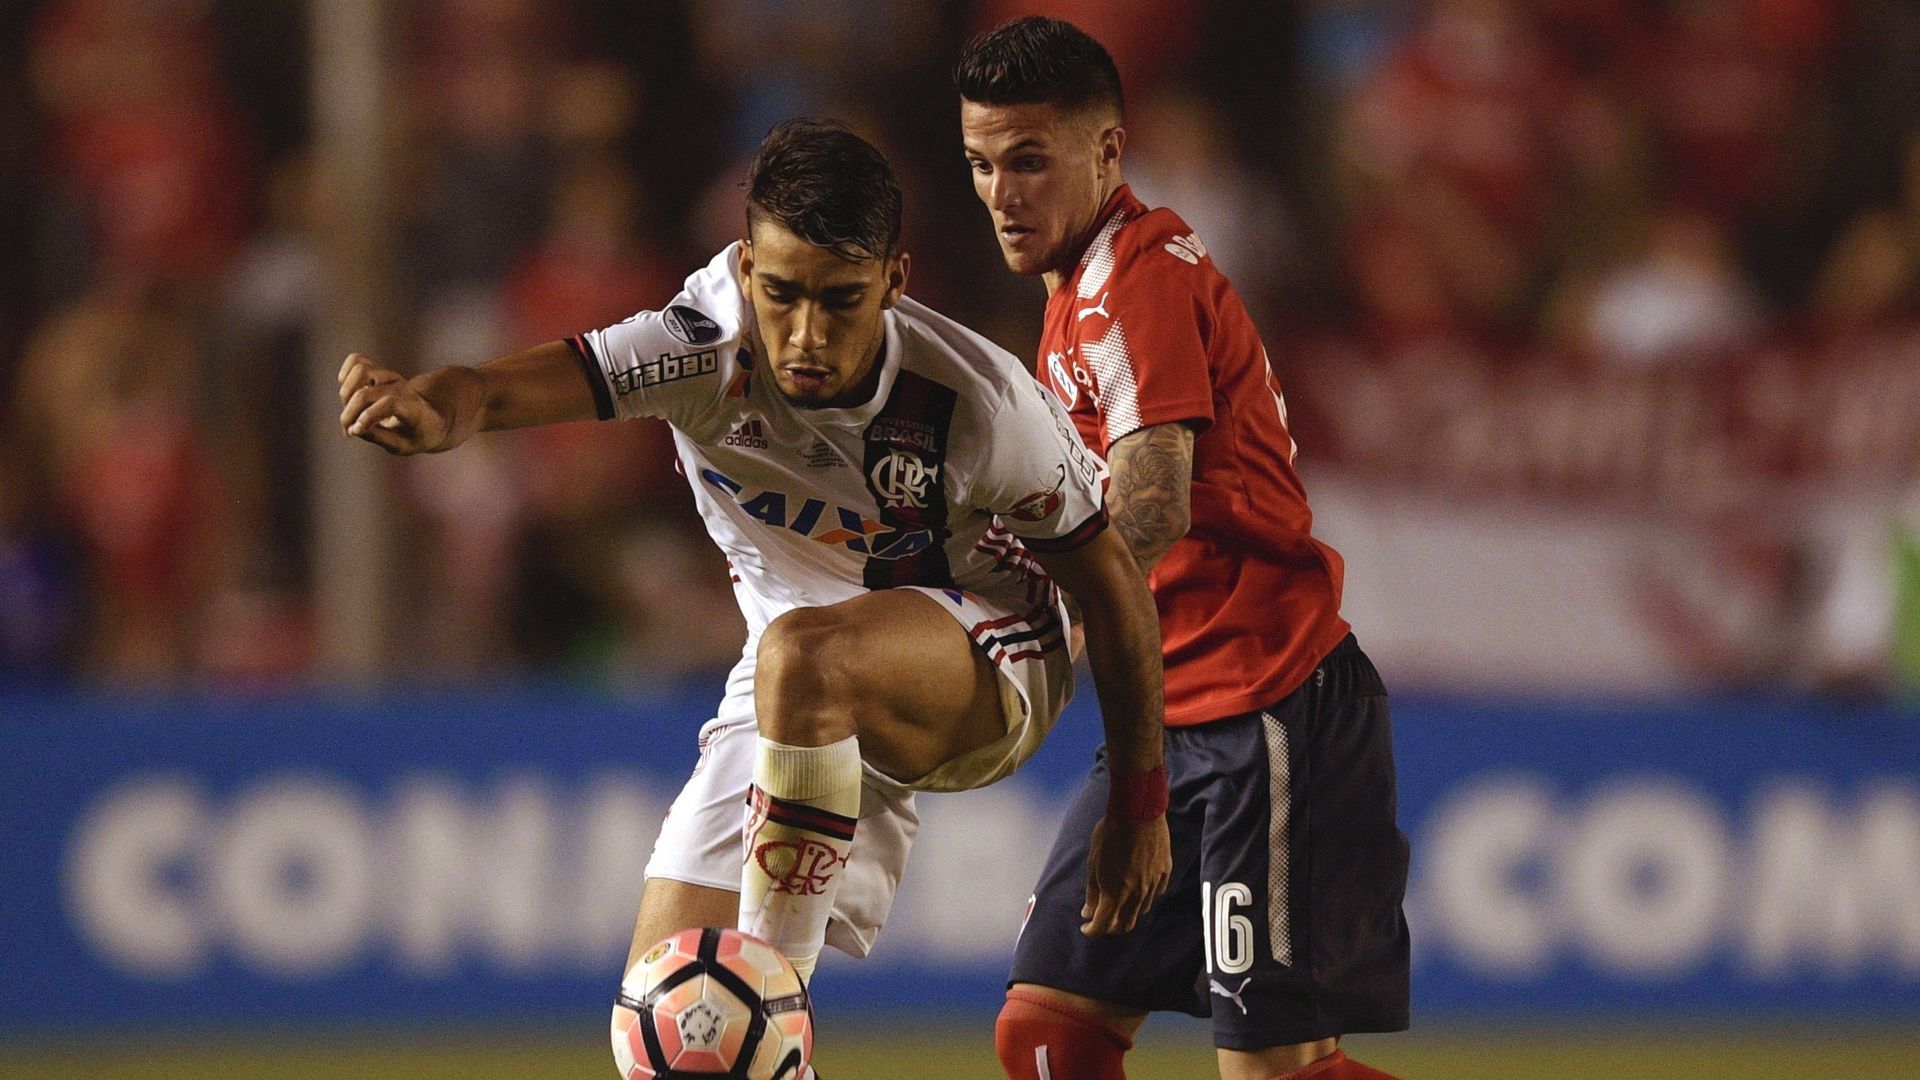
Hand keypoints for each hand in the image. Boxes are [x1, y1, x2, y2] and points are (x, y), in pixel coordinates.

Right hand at [338, 353, 447, 453]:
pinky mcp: (378, 370)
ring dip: (346, 393)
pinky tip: (349, 394)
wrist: (429, 419)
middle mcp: (401, 386)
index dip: (367, 418)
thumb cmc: (416, 435)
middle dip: (349, 415)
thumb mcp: (402, 446)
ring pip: (359, 370)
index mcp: (412, 407)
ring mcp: (389, 375)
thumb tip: (353, 428)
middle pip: (364, 394)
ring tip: (351, 411)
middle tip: (349, 431)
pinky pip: (355, 361)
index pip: (388, 404)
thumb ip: (378, 437)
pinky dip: (345, 376)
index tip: (355, 432)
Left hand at [1080, 814, 1170, 935]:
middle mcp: (1136, 894)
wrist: (1138, 812)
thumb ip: (1092, 891)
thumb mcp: (1093, 863)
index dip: (1091, 930)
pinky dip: (1144, 896)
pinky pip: (1155, 894)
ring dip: (1127, 912)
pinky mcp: (1164, 873)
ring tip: (1118, 901)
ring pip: (1140, 911)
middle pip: (1124, 925)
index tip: (1086, 927)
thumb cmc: (1110, 835)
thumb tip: (1088, 912)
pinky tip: (1137, 886)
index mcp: (1114, 893)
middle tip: (1102, 919)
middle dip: (1111, 927)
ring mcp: (1153, 884)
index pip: (1102, 925)